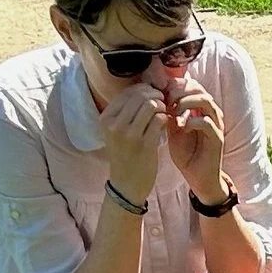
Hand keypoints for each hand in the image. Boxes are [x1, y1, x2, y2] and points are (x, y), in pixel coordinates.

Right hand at [100, 83, 167, 205]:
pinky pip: (160, 120)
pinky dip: (165, 119)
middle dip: (155, 96)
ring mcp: (129, 135)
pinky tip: (165, 124)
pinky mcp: (145, 144)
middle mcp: (114, 125)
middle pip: (140, 95)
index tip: (152, 97)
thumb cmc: (125, 155)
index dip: (144, 90)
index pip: (127, 92)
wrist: (126, 184)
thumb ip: (127, 111)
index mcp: (105, 119)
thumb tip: (146, 88)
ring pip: (151, 105)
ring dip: (162, 106)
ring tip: (163, 113)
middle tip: (162, 103)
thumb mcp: (116, 131)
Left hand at [163, 80, 228, 201]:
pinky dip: (192, 121)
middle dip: (180, 91)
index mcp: (200, 109)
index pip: (191, 85)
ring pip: (206, 101)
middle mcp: (211, 113)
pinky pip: (207, 122)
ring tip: (173, 112)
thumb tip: (155, 97)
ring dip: (186, 103)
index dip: (176, 85)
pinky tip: (181, 128)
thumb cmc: (186, 153)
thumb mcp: (172, 130)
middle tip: (166, 100)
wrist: (198, 177)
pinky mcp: (217, 138)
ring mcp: (216, 125)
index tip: (160, 93)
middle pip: (199, 88)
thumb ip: (168, 114)